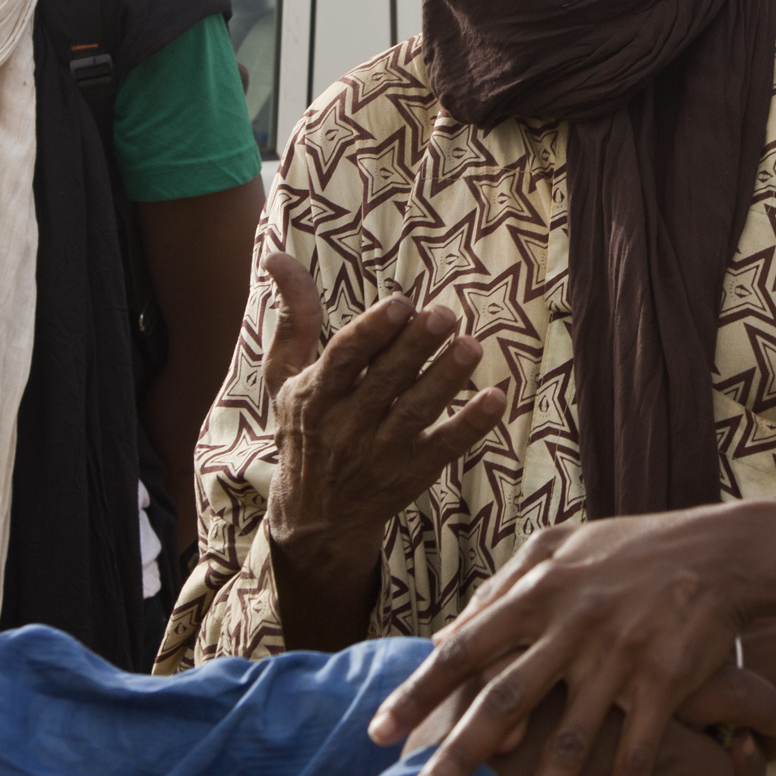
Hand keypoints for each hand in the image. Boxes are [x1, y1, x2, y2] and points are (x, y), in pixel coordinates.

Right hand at [258, 253, 508, 649]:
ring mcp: (379, 453)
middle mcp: (346, 425)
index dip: (372, 332)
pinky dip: (470, 426)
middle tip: (444, 315)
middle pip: (385, 382)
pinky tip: (496, 399)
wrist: (314, 519)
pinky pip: (444, 449)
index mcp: (315, 394)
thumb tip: (279, 257)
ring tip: (471, 347)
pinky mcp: (411, 475)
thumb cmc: (304, 430)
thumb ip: (295, 318)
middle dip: (415, 348)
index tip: (400, 305)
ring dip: (445, 380)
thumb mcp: (286, 377)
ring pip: (416, 413)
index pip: (344, 358)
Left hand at [374, 508, 761, 775]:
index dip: (418, 692)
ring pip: (570, 745)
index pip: (464, 649)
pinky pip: (638, 758)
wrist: (720, 552)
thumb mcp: (558, 550)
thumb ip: (499, 590)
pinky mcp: (665, 684)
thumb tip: (441, 636)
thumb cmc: (629, 551)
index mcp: (539, 593)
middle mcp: (572, 627)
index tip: (376, 736)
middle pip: (505, 701)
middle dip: (460, 758)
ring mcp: (618, 658)